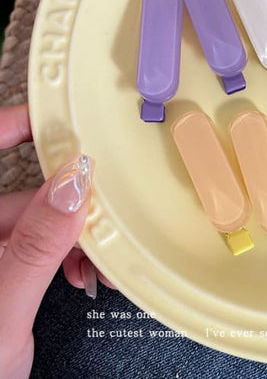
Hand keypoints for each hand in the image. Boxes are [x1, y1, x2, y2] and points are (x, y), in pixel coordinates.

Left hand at [0, 104, 106, 377]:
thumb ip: (38, 243)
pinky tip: (83, 273)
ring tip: (100, 257)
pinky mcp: (7, 267)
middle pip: (25, 191)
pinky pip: (43, 246)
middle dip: (72, 203)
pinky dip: (70, 255)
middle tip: (103, 204)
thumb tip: (73, 185)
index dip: (14, 125)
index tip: (57, 116)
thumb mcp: (4, 304)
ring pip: (41, 223)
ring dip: (78, 236)